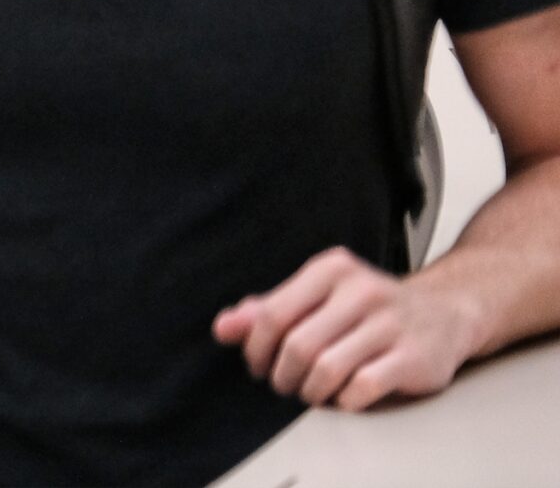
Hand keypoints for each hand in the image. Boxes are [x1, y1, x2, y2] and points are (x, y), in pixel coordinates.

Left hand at [213, 246, 484, 409]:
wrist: (447, 312)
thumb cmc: (369, 308)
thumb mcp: (318, 297)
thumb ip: (269, 309)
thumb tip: (223, 328)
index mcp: (331, 269)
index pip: (272, 314)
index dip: (255, 348)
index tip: (258, 365)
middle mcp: (362, 290)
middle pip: (297, 346)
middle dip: (282, 375)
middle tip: (285, 384)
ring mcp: (391, 323)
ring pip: (327, 369)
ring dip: (311, 391)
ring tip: (311, 392)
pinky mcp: (414, 357)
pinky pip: (362, 388)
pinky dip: (345, 400)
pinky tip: (345, 396)